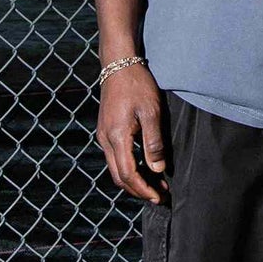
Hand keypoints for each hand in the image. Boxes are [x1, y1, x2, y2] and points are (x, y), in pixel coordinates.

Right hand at [97, 64, 166, 202]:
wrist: (118, 65)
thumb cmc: (137, 85)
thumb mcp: (151, 112)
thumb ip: (154, 142)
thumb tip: (157, 168)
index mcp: (117, 136)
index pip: (128, 173)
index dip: (143, 189)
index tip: (158, 197)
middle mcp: (105, 140)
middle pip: (119, 177)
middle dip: (138, 190)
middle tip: (159, 196)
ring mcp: (103, 136)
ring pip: (115, 169)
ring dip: (134, 180)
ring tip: (155, 184)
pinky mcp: (105, 131)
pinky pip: (114, 158)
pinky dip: (128, 168)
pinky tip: (144, 167)